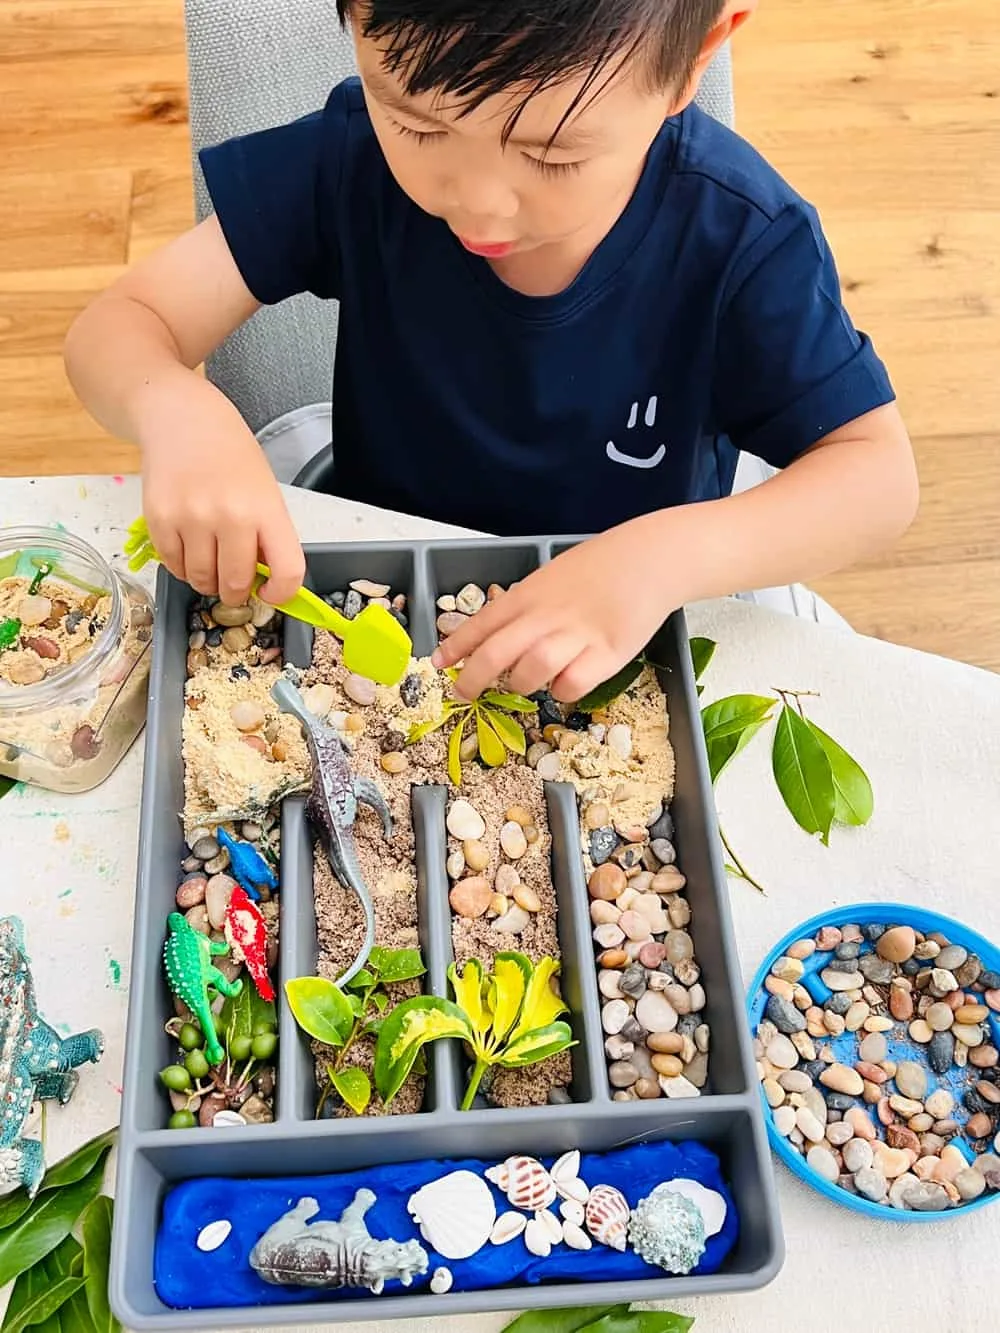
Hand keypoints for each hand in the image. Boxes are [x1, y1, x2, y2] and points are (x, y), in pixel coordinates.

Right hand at [138, 373, 304, 605]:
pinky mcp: (159, 520)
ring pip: (201, 580)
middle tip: (232, 584)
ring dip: (206, 581)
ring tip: (209, 564)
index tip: (270, 593)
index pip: (287, 572)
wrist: (182, 419)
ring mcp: (192, 519)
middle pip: (235, 583)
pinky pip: (173, 565)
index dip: (281, 594)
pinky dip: (182, 567)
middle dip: (235, 592)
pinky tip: (189, 548)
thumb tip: (265, 581)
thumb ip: (266, 534)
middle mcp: (231, 516)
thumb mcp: (263, 490)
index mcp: (266, 509)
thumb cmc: (230, 455)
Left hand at [432, 515, 675, 701]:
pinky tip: (565, 682)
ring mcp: (577, 636)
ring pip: (530, 672)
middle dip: (472, 680)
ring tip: (525, 683)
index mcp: (530, 594)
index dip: (456, 647)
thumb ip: (526, 604)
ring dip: (520, 685)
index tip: (438, 663)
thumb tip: (499, 632)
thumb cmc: (601, 566)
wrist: (649, 558)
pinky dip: (562, 690)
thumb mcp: (552, 576)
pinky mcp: (607, 654)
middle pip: (496, 654)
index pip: (482, 623)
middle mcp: (547, 616)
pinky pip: (571, 685)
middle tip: (465, 693)